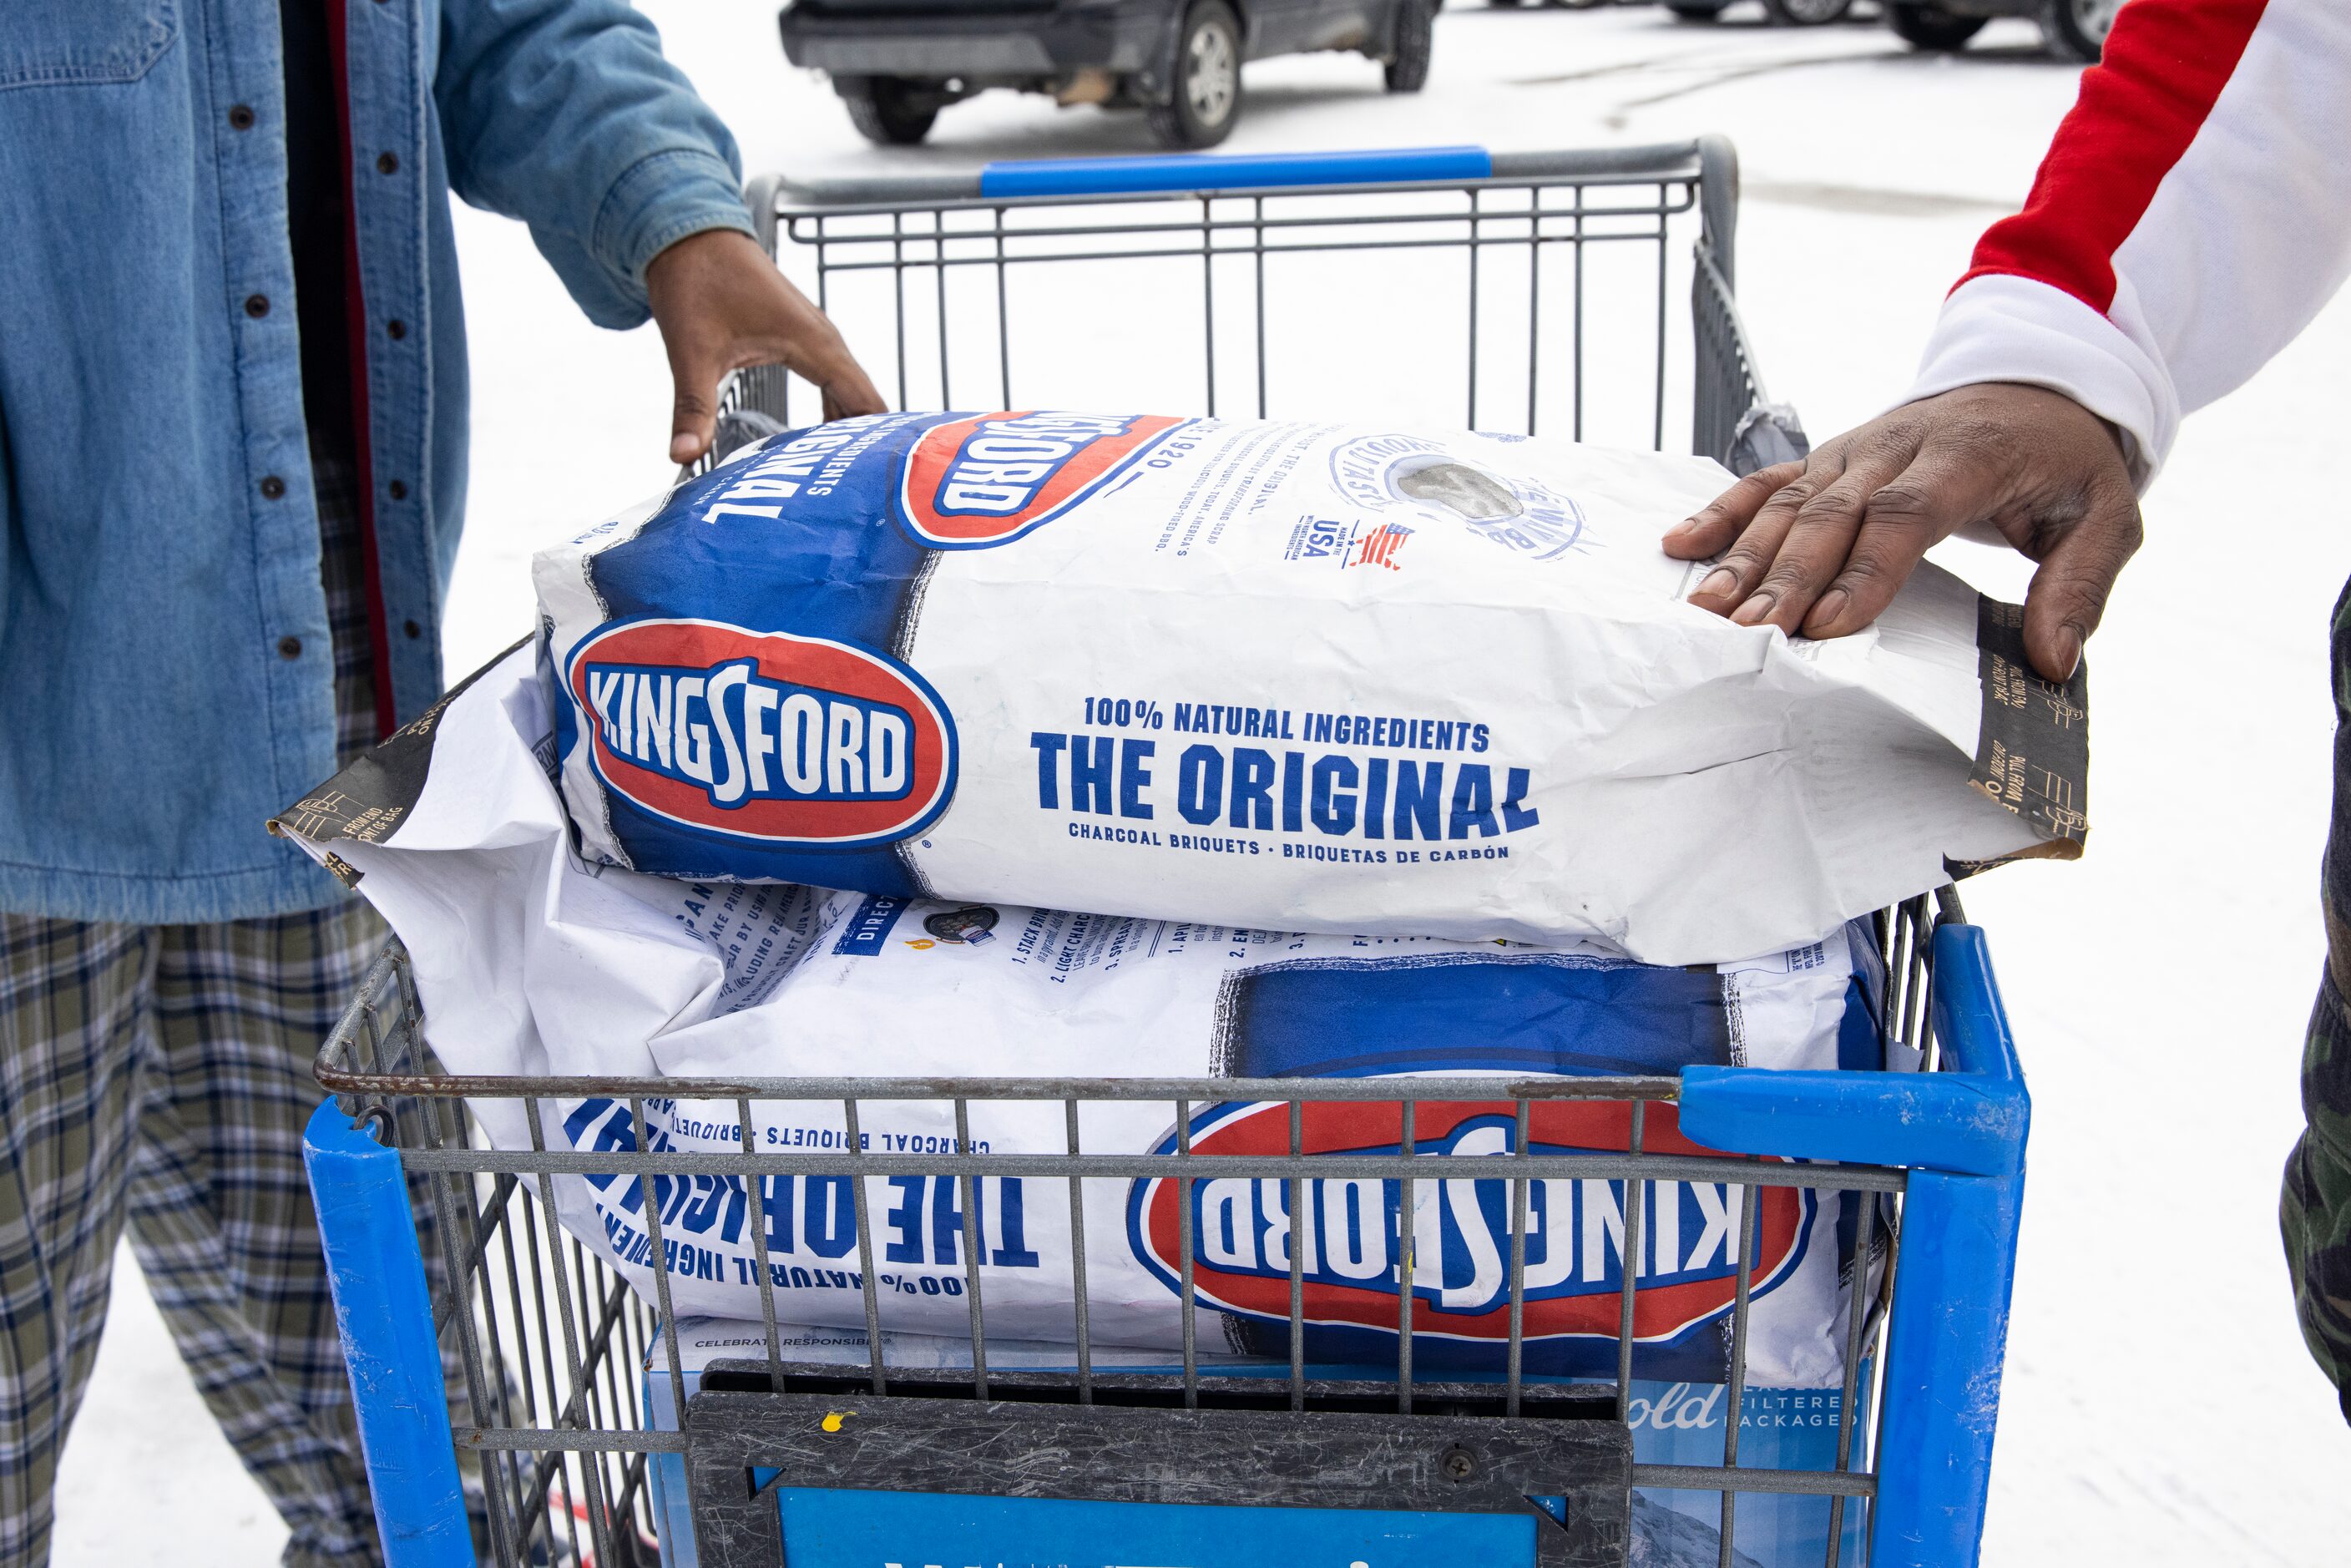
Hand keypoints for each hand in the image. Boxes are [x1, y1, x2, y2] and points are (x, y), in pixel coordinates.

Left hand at [645, 228, 887, 464]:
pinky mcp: (799, 338)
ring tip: (852, 478)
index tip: (887, 482)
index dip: (881, 442)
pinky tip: (822, 440)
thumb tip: (681, 456)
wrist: (687, 232)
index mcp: (814, 344)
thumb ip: (693, 407)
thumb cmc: (696, 280)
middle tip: (869, 495)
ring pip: (849, 392)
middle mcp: (825, 341)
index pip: (867, 401)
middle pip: (865, 403)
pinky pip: (832, 381)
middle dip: (869, 446)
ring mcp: (815, 338)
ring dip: (852, 429)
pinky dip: (835, 411)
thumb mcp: (692, 350)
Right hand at [1662, 382, 2141, 680]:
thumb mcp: (2108, 516)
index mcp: (1968, 453)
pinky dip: (1722, 511)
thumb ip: (2081, 585)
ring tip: (1707, 609)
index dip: (1863, 569)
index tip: (1828, 626)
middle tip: (1751, 635)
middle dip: (1786, 577)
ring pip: (1790, 500)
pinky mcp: (1827, 457)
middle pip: (1832, 512)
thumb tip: (2054, 660)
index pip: (1905, 512)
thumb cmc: (2065, 459)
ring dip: (1744, 556)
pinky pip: (1766, 482)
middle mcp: (1897, 444)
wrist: (2036, 383)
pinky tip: (1681, 545)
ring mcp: (1853, 448)